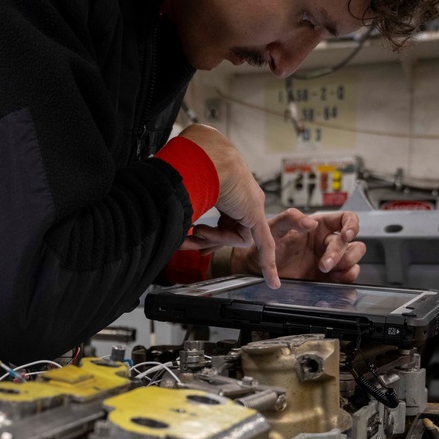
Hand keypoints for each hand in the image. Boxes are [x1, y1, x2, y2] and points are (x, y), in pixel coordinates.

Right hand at [178, 124, 279, 286]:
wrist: (206, 157)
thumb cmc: (194, 166)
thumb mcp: (189, 192)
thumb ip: (185, 205)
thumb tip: (166, 218)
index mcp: (229, 189)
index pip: (225, 220)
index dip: (211, 234)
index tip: (195, 239)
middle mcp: (243, 197)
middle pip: (230, 231)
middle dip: (207, 240)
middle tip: (187, 241)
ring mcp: (251, 206)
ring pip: (237, 237)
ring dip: (214, 238)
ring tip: (196, 231)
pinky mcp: (255, 214)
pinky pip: (264, 243)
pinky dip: (267, 263)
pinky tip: (272, 282)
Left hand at [232, 208, 364, 281]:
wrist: (256, 268)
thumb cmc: (264, 244)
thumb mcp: (273, 227)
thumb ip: (291, 219)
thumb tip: (311, 222)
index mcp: (319, 225)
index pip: (346, 219)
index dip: (352, 225)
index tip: (346, 235)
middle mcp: (326, 241)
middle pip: (351, 243)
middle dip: (341, 253)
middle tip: (323, 264)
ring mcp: (329, 259)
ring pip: (353, 258)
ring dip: (346, 264)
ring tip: (325, 270)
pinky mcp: (327, 276)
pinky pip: (348, 275)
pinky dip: (346, 277)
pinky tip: (331, 278)